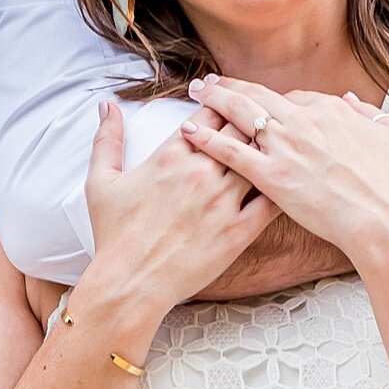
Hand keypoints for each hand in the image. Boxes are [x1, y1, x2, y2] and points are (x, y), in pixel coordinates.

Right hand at [82, 101, 278, 328]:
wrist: (130, 284)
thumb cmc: (114, 235)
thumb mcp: (101, 182)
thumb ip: (107, 139)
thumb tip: (107, 105)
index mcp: (171, 156)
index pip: (210, 115)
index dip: (223, 107)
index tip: (229, 108)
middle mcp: (200, 173)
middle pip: (239, 130)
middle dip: (249, 122)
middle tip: (260, 121)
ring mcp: (222, 202)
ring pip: (258, 160)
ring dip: (266, 151)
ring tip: (278, 147)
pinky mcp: (238, 231)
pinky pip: (270, 201)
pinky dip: (280, 187)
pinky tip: (287, 182)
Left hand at [181, 74, 388, 262]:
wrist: (382, 217)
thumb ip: (369, 113)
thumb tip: (352, 101)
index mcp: (329, 110)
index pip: (292, 97)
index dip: (271, 99)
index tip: (256, 98)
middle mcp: (303, 122)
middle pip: (257, 95)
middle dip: (230, 85)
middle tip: (208, 81)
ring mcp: (285, 147)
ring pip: (240, 114)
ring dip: (214, 100)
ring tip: (195, 92)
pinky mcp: (272, 176)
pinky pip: (232, 152)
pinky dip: (208, 139)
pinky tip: (188, 131)